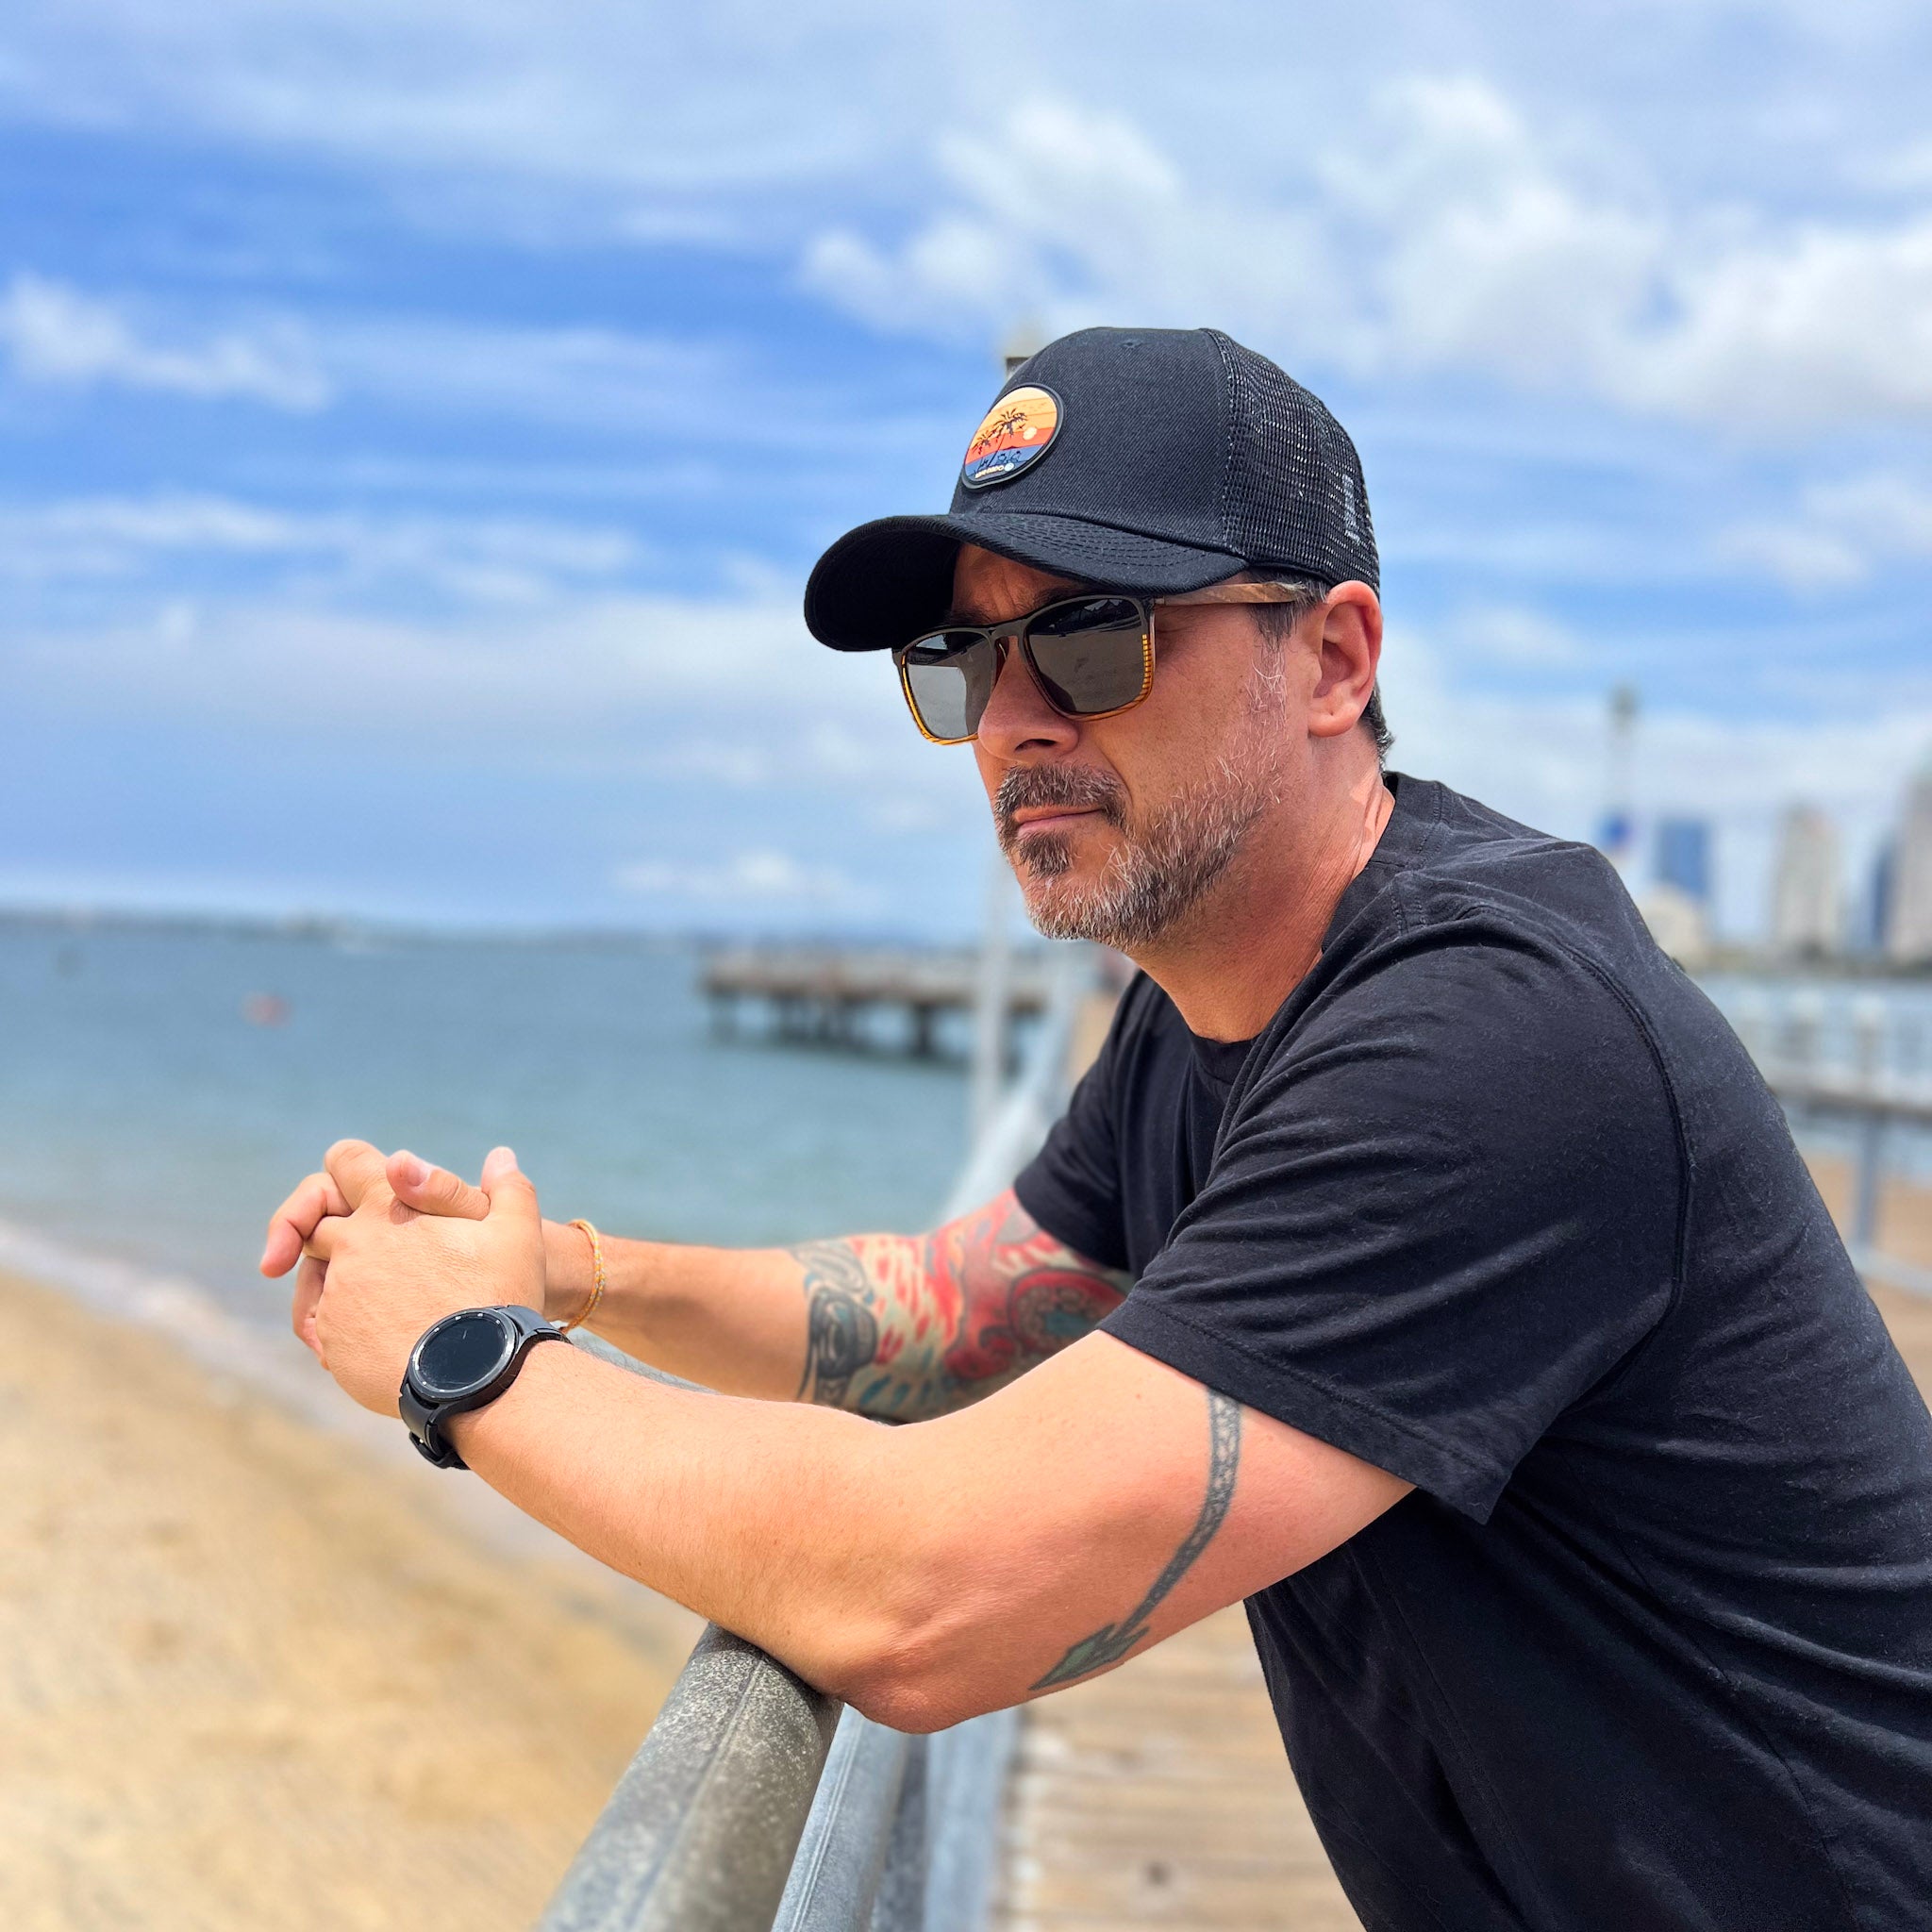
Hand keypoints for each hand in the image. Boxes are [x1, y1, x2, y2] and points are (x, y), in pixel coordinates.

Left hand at [301, 1140, 546, 1414]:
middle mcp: (353, 1247)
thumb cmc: (501, 1295)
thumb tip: (501, 1155)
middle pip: (318, 1227)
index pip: (344, 1161)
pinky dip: (349, 1328)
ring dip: (346, 1287)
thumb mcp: (518, 1232)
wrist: (481, 1373)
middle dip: (337, 1235)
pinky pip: (326, 1328)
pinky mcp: (332, 1341)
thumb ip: (509, 1187)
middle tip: (376, 1258)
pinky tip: (388, 1339)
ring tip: (391, 1307)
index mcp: (390, 1208)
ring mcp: (338, 1296)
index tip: (351, 1184)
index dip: (346, 1168)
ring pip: (321, 1282)